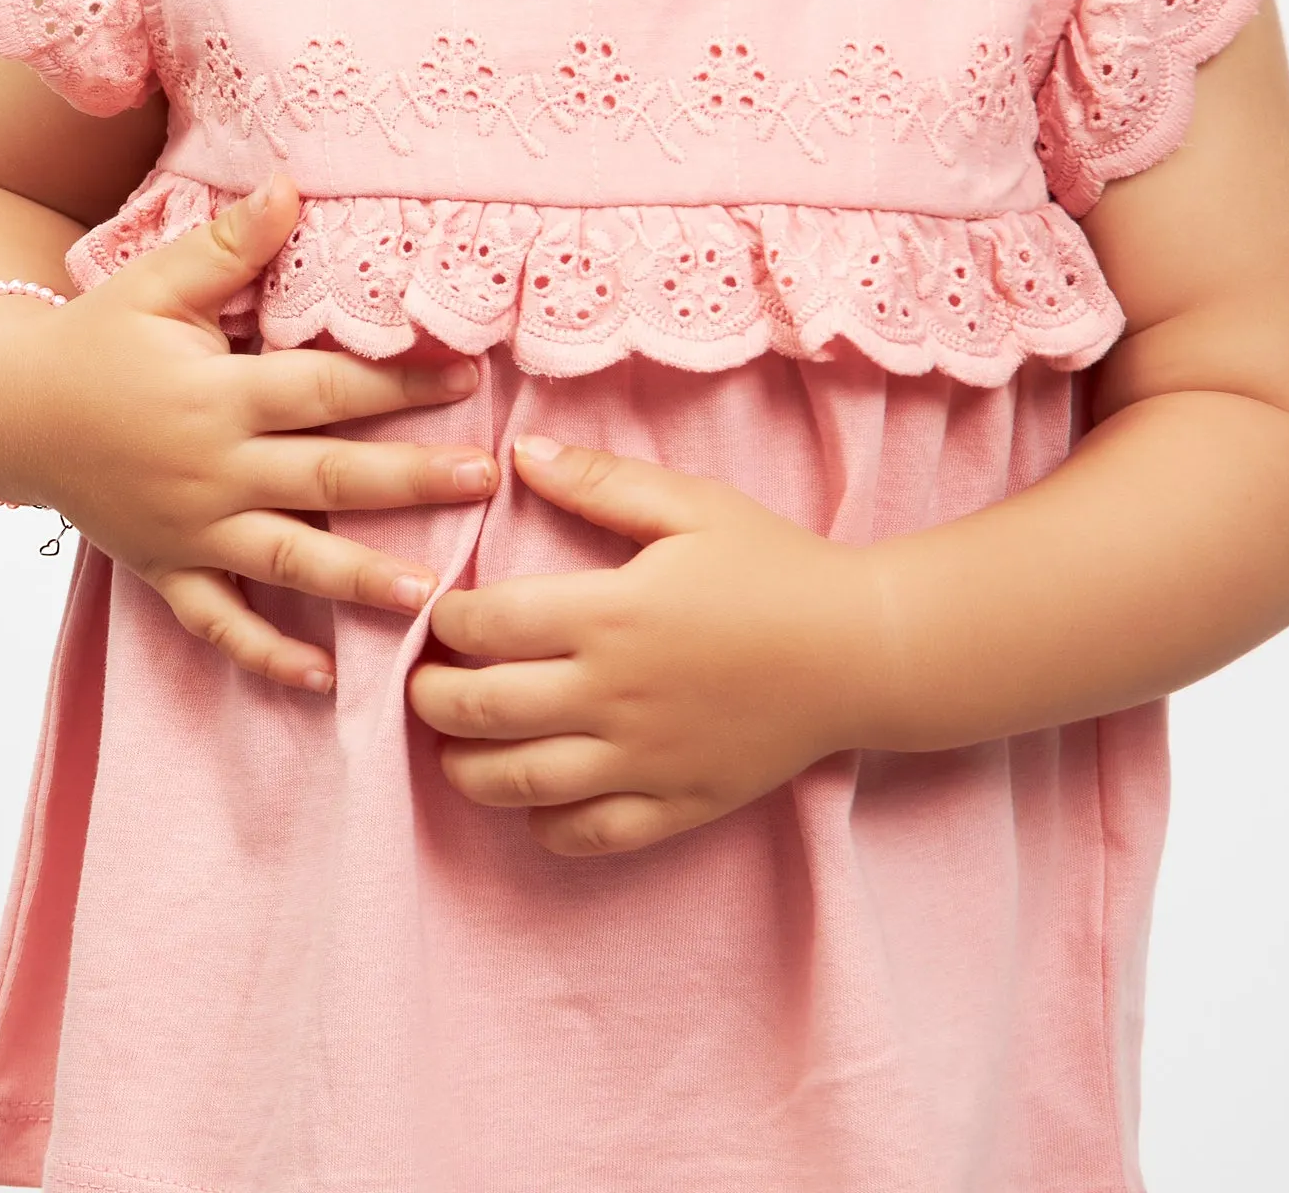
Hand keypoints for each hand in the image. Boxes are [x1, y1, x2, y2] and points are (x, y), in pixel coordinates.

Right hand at [0, 176, 499, 694]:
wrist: (8, 410)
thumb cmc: (93, 339)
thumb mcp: (154, 282)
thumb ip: (230, 245)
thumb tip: (290, 183)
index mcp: (217, 395)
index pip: (325, 390)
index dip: (400, 385)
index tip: (469, 380)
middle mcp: (211, 468)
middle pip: (327, 475)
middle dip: (410, 479)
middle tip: (484, 481)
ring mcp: (190, 529)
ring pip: (287, 558)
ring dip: (359, 578)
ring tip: (426, 594)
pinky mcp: (167, 570)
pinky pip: (220, 623)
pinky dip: (267, 654)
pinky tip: (325, 680)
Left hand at [407, 438, 874, 857]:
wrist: (863, 649)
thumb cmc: (776, 567)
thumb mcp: (692, 505)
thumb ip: (599, 481)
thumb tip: (519, 453)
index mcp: (610, 614)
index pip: (487, 625)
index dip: (445, 621)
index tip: (442, 614)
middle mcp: (615, 693)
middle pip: (483, 710)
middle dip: (432, 699)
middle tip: (425, 685)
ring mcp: (644, 759)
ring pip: (520, 784)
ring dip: (467, 769)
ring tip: (456, 748)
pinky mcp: (678, 805)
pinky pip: (589, 835)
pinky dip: (544, 826)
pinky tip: (534, 801)